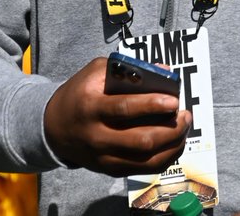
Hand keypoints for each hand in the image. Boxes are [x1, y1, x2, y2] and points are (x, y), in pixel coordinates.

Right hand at [43, 57, 190, 176]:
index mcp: (91, 106)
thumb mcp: (96, 73)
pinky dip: (165, 158)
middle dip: (170, 128)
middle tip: (185, 115)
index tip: (174, 100)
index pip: (125, 108)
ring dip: (172, 144)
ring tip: (184, 127)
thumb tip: (164, 71)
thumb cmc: (80, 94)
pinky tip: (175, 144)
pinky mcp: (110, 169)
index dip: (152, 104)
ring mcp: (103, 157)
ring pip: (146, 159)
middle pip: (141, 139)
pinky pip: (144, 169)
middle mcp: (96, 136)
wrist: (54, 126)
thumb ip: (128, 69)